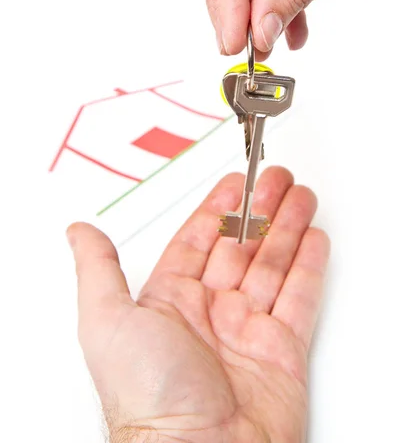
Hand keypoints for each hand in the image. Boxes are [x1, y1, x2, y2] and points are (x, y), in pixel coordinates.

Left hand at [68, 167, 329, 442]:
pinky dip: (309, 266)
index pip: (199, 239)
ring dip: (288, 227)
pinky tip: (312, 239)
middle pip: (240, 246)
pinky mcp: (282, 349)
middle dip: (259, 209)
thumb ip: (98, 269)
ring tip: (299, 197)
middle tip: (274, 179)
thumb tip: (78, 232)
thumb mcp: (107, 320)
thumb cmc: (146, 396)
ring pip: (272, 263)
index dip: (219, 208)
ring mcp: (248, 329)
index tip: (235, 184)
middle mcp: (210, 312)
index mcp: (171, 301)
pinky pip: (299, 296)